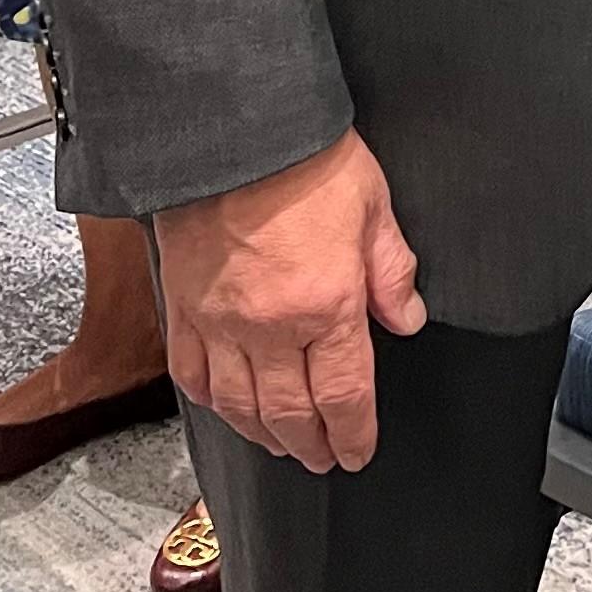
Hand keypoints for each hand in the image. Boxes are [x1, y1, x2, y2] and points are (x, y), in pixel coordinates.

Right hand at [155, 127, 425, 474]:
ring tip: (283, 444)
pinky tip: (228, 407)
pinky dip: (214, 402)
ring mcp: (221, 323)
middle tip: (323, 458)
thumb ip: (393, 271)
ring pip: (240, 406)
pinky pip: (193, 375)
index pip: (346, 394)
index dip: (355, 433)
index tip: (358, 451)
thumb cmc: (306, 160)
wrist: (233, 133)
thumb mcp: (374, 207)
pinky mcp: (184, 309)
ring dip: (264, 434)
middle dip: (312, 444)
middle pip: (292, 413)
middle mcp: (271, 327)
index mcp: (328, 305)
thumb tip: (407, 317)